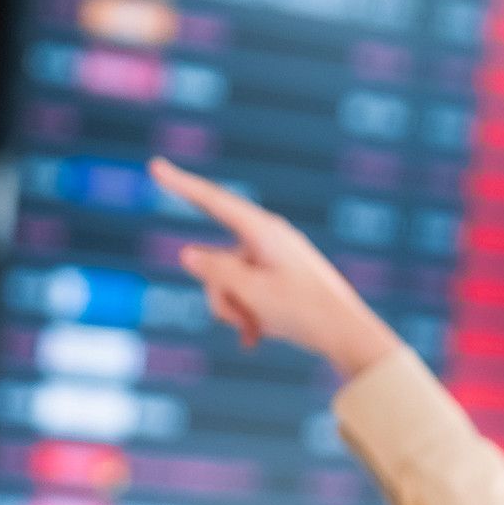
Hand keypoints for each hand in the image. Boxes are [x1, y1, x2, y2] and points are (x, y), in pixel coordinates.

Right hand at [150, 157, 403, 378]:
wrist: (349, 335)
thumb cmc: (304, 311)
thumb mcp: (251, 293)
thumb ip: (215, 272)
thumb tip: (187, 254)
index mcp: (263, 231)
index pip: (212, 201)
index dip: (180, 184)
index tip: (155, 165)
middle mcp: (268, 238)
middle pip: (216, 260)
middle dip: (219, 294)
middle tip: (243, 320)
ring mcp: (274, 258)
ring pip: (229, 282)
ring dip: (235, 310)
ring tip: (257, 332)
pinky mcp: (280, 277)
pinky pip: (248, 291)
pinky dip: (247, 314)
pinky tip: (254, 339)